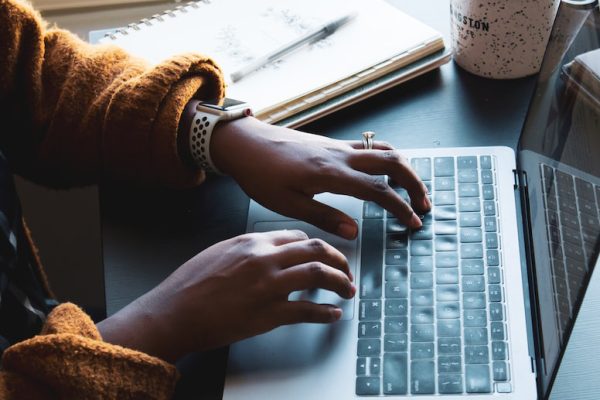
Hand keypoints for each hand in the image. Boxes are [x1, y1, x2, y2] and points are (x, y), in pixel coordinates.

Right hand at [97, 230, 354, 361]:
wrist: (174, 312)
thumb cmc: (190, 285)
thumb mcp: (219, 252)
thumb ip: (248, 249)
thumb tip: (270, 251)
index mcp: (252, 241)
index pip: (298, 237)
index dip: (317, 246)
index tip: (324, 255)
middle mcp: (264, 258)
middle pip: (316, 250)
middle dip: (339, 260)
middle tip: (346, 270)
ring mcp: (268, 285)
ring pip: (319, 274)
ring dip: (340, 282)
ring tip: (347, 290)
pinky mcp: (269, 313)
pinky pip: (308, 310)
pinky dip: (326, 313)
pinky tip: (332, 314)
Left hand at [211, 117, 430, 239]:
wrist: (245, 143)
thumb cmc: (260, 174)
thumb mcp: (288, 204)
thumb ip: (324, 217)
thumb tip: (354, 232)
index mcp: (331, 173)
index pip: (378, 190)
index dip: (400, 207)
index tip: (413, 222)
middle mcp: (340, 155)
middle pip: (392, 161)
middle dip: (414, 182)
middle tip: (423, 204)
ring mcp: (337, 146)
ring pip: (383, 149)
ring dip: (403, 168)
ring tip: (411, 188)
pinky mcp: (331, 143)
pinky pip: (368, 146)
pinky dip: (386, 158)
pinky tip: (384, 173)